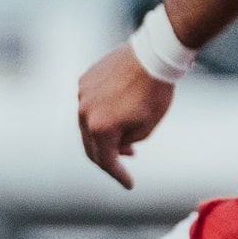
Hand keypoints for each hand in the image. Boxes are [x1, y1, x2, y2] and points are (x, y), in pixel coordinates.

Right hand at [76, 43, 175, 188]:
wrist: (154, 55)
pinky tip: (116, 113)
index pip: (106, 161)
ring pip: (87, 124)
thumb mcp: (146, 128)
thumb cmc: (155, 93)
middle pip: (90, 146)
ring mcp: (82, 94)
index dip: (118, 175)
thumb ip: (125, 143)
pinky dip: (100, 114)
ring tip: (123, 137)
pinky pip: (89, 105)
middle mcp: (84, 112)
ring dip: (103, 135)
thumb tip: (116, 146)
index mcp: (99, 128)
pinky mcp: (85, 80)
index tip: (129, 184)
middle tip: (123, 163)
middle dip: (107, 158)